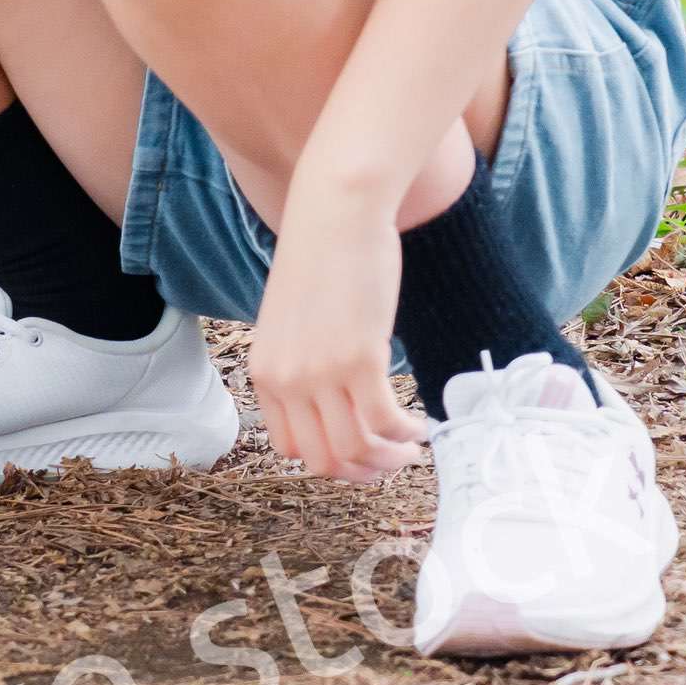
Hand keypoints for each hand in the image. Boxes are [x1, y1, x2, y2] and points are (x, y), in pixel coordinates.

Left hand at [248, 189, 424, 485]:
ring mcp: (321, 373)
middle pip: (327, 460)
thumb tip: (332, 404)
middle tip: (394, 457)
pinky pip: (385, 423)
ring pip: (358, 450)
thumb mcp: (293, 323)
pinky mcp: (358, 359)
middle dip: (365, 471)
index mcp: (264, 373)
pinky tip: (421, 423)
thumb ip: (301, 364)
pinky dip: (407, 432)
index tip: (361, 451)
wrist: (334, 213)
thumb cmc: (319, 261)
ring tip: (412, 444)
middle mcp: (286, 380)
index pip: (291, 449)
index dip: (332, 461)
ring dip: (392, 458)